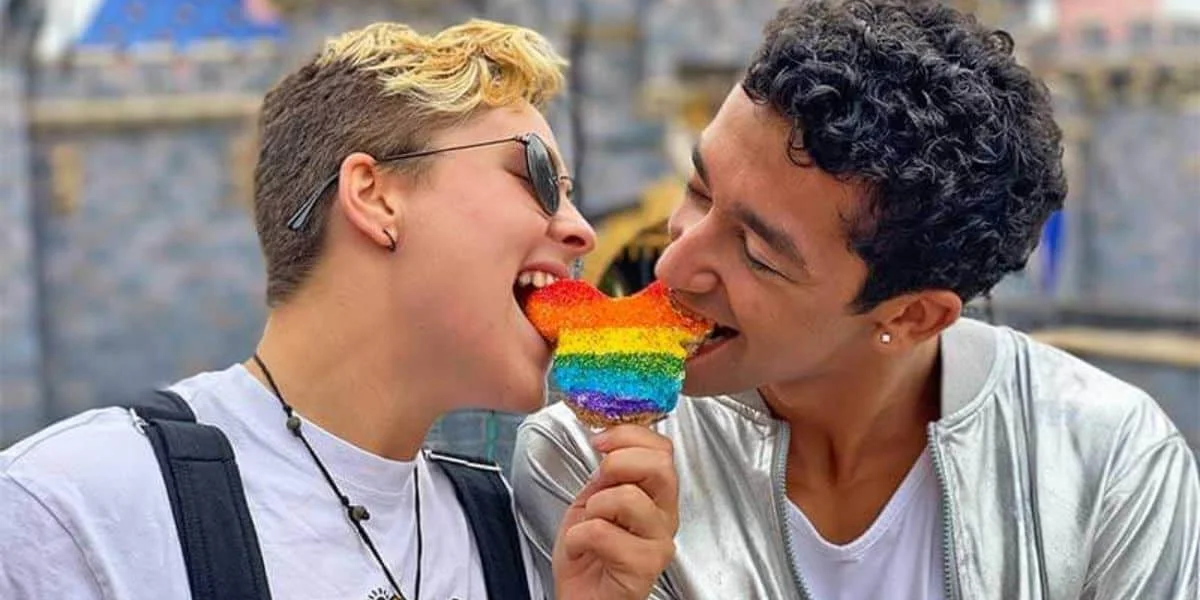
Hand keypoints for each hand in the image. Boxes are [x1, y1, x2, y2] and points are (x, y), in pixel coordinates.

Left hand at [552, 425, 677, 599]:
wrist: (580, 599)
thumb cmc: (587, 554)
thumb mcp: (593, 500)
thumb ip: (606, 474)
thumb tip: (609, 449)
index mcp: (656, 495)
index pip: (662, 449)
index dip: (629, 435)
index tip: (600, 441)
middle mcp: (665, 517)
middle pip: (660, 466)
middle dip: (619, 462)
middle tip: (598, 480)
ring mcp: (659, 543)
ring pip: (629, 498)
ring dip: (595, 507)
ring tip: (588, 525)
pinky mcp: (645, 567)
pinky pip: (604, 533)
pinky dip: (579, 537)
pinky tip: (580, 549)